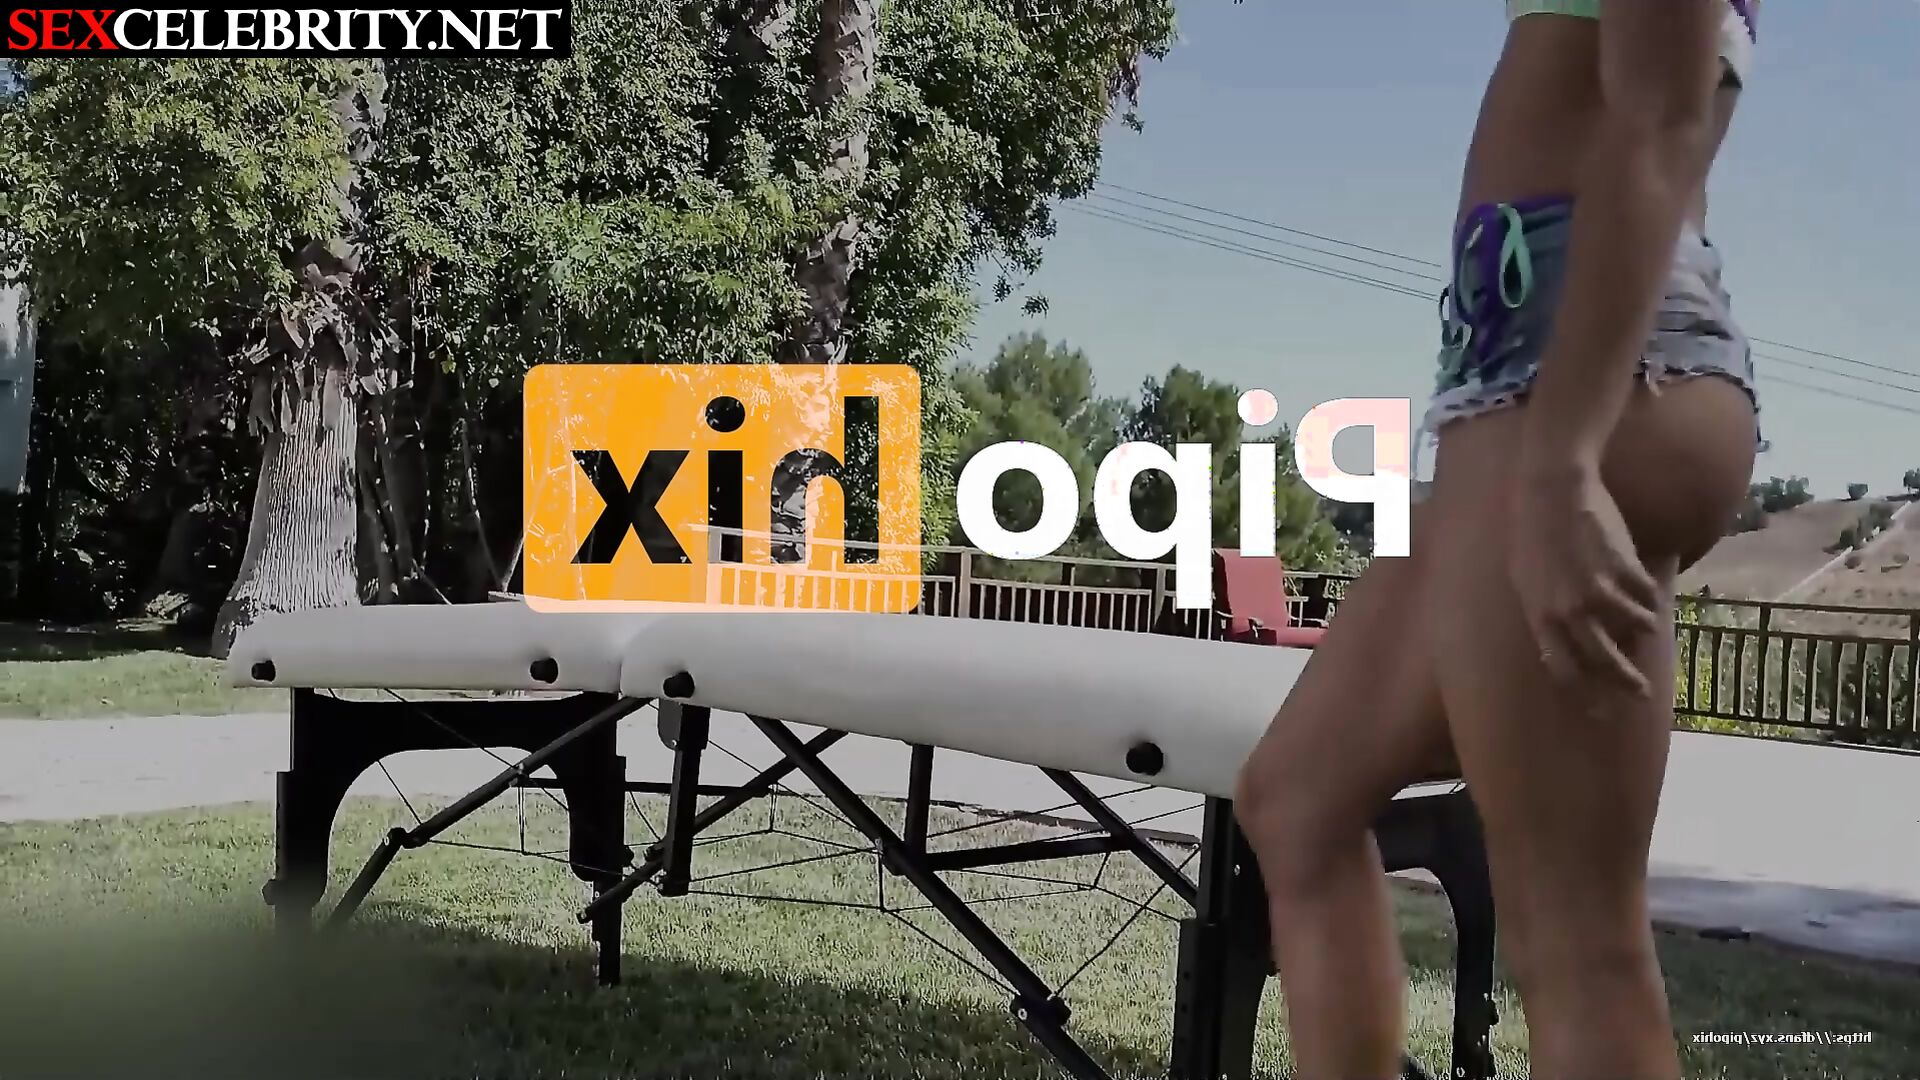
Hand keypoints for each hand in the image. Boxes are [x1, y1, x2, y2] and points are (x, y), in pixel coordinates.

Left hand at [1508, 464, 1663, 696]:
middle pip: (1604, 660)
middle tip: (1642, 693)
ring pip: (1634, 626)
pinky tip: (1648, 592)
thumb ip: (1544, 612)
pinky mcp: (1623, 568)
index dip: (1584, 693)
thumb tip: (1560, 641)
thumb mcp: (1525, 580)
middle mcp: (1568, 610)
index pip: (1564, 669)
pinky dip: (1650, 596)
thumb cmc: (1530, 533)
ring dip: (1643, 629)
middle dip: (1625, 683)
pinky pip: (1646, 594)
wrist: (1551, 490)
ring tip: (1648, 627)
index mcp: (1540, 616)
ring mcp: (1598, 589)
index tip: (1599, 711)